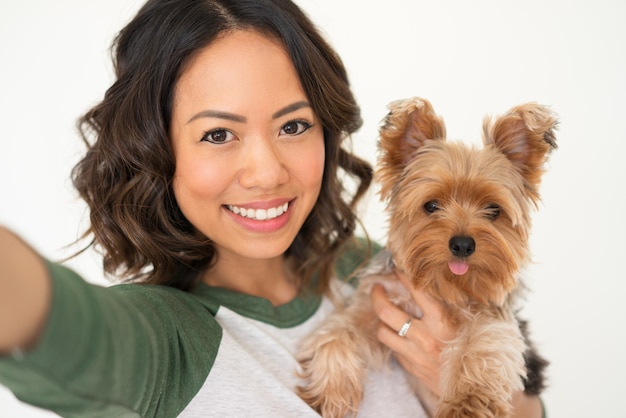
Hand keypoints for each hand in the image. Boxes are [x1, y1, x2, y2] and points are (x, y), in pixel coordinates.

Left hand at [371, 271, 544, 417]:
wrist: (479, 391)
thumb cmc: (482, 353)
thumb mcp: (480, 324)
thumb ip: (468, 304)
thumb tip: (463, 281)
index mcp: (442, 321)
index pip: (416, 291)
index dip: (404, 276)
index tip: (399, 268)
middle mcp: (424, 336)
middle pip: (386, 311)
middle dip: (377, 296)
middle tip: (377, 287)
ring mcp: (415, 354)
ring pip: (384, 332)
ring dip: (382, 321)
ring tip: (384, 312)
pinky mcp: (412, 368)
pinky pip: (394, 350)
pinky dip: (394, 340)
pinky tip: (399, 334)